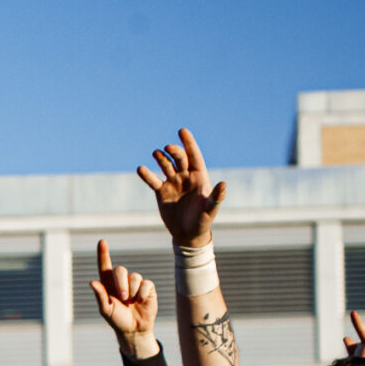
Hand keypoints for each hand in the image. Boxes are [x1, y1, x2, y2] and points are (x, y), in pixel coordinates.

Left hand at [87, 239, 159, 349]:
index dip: (103, 254)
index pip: (104, 266)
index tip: (102, 241)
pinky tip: (141, 302)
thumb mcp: (106, 310)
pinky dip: (142, 294)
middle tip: (122, 298)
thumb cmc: (117, 320)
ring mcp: (135, 283)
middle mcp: (121, 281)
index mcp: (108, 284)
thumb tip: (92, 282)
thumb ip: (100, 296)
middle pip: (120, 269)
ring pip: (134, 276)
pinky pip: (146, 283)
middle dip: (121, 283)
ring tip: (131, 302)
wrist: (134, 329)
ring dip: (132, 291)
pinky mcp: (148, 287)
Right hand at [136, 128, 225, 248]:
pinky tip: (140, 169)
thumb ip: (216, 197)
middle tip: (168, 148)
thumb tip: (223, 184)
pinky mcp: (161, 193)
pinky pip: (153, 181)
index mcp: (200, 177)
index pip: (194, 156)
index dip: (189, 143)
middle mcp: (186, 177)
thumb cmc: (202, 221)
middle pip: (180, 159)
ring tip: (156, 153)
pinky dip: (147, 175)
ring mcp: (173, 184)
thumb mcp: (210, 210)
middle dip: (174, 152)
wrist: (188, 234)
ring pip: (166, 166)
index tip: (182, 131)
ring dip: (161, 159)